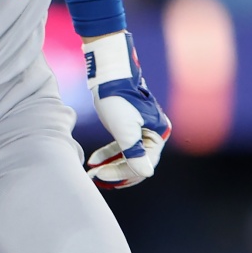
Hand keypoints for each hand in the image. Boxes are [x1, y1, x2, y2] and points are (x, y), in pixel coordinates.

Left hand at [83, 32, 170, 188]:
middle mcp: (154, 134)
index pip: (141, 164)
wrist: (109, 74)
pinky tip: (94, 160)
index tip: (100, 176)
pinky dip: (108, 154)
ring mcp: (142, 131)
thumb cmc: (116, 99)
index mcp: (158, 134)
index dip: (121, 174)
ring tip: (93, 172)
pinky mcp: (130, 127)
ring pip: (127, 156)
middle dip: (115, 172)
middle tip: (95, 179)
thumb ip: (134, 152)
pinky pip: (121, 147)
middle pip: (136, 163)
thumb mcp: (124, 129)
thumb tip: (147, 174)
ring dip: (110, 165)